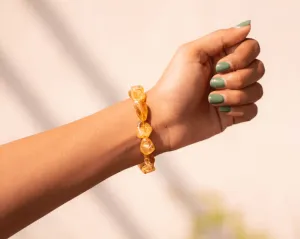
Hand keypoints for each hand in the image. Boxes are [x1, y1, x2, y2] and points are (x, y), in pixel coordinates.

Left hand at [149, 20, 264, 150]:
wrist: (166, 119)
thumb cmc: (174, 85)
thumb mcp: (192, 52)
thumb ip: (221, 37)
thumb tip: (247, 27)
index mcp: (219, 56)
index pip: (251, 47)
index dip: (242, 56)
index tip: (221, 66)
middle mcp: (228, 74)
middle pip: (258, 68)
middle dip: (238, 78)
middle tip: (213, 83)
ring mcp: (231, 95)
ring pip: (257, 90)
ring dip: (236, 95)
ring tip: (212, 100)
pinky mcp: (232, 114)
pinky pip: (252, 110)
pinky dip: (238, 110)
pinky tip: (220, 111)